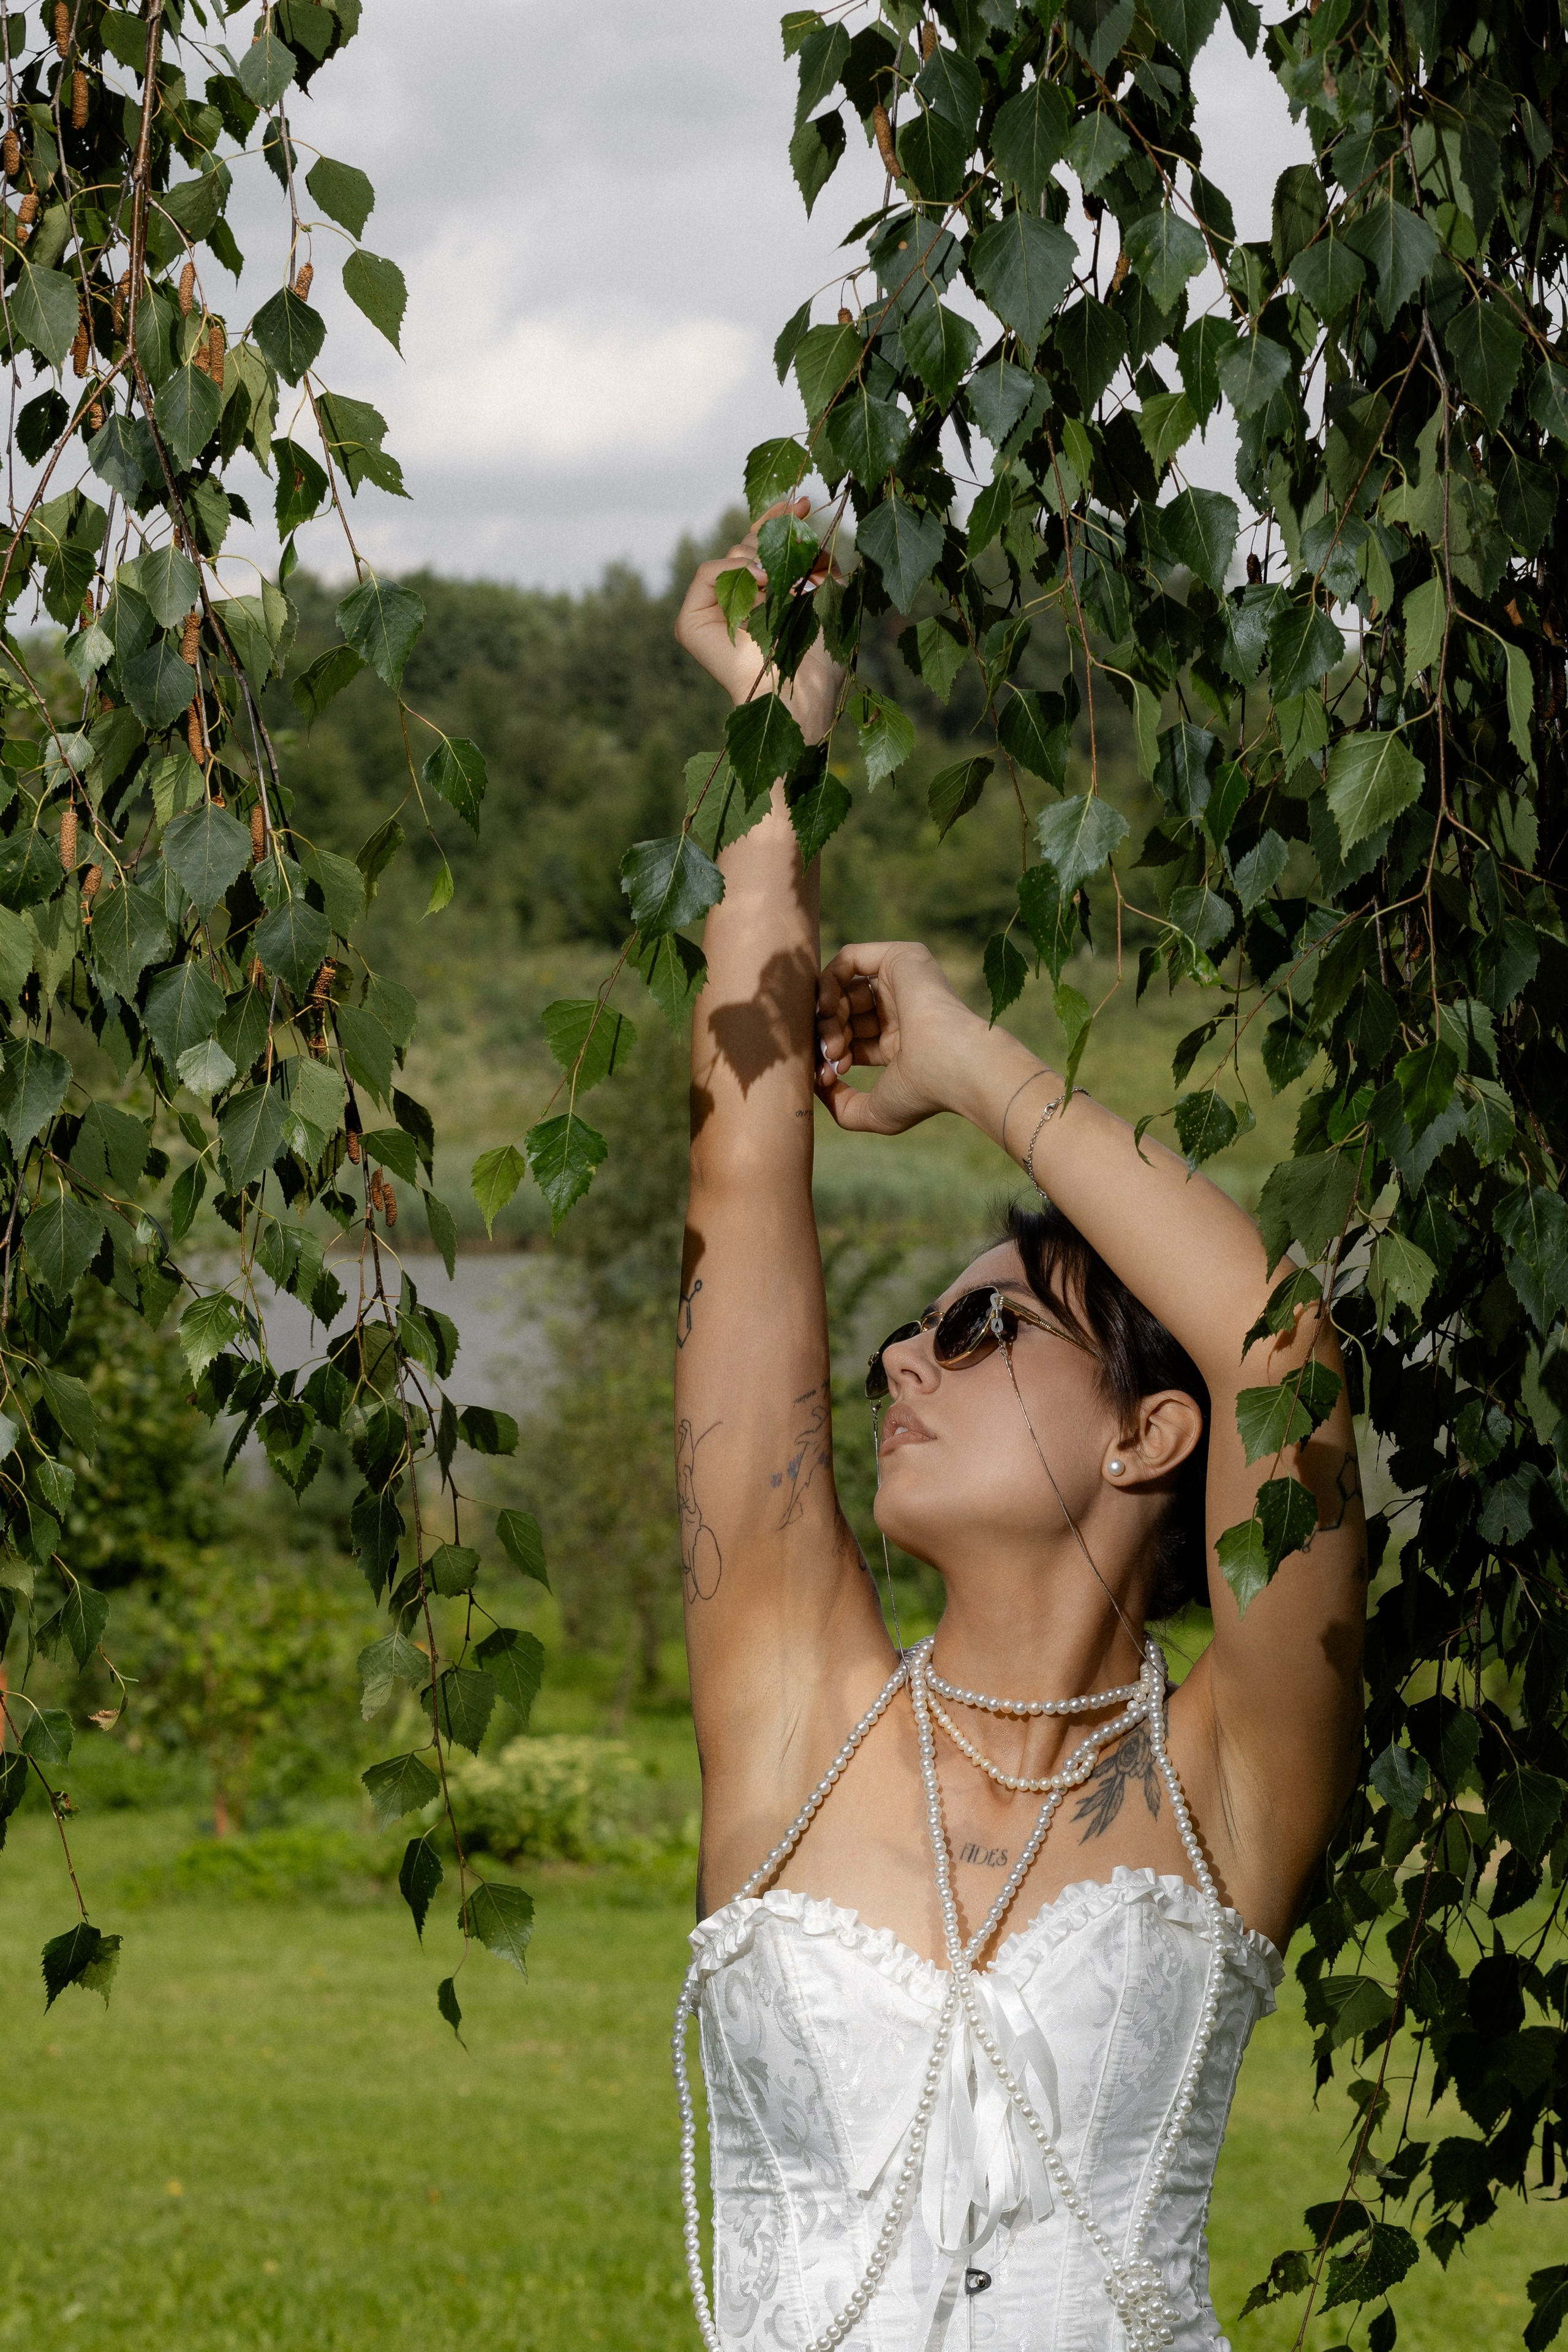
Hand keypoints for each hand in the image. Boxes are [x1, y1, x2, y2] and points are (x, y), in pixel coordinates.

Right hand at [673, 498, 843, 744]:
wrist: (802, 690)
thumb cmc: (821, 653)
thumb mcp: (827, 588)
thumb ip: (812, 551)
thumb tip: (796, 510)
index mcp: (766, 597)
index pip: (763, 547)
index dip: (778, 521)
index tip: (803, 503)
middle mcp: (738, 603)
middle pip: (746, 546)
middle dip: (771, 541)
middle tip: (794, 549)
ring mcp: (712, 613)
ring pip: (729, 556)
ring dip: (758, 559)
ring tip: (781, 580)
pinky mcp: (690, 624)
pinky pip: (706, 572)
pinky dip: (733, 569)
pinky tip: (762, 581)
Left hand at [813, 941, 990, 1133]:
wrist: (955, 1065)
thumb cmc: (922, 1093)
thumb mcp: (875, 1113)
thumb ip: (842, 1107)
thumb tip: (819, 1085)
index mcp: (900, 1042)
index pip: (850, 1040)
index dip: (830, 1056)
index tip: (825, 1078)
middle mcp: (901, 1010)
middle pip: (844, 1015)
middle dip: (827, 1037)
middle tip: (830, 1057)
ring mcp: (902, 983)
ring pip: (844, 990)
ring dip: (827, 1016)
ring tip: (833, 1042)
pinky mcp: (901, 958)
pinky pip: (849, 959)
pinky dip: (829, 982)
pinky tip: (828, 1008)